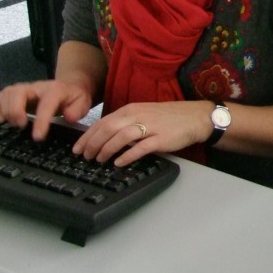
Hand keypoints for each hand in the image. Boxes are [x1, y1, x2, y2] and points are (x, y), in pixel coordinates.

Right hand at [0, 80, 93, 141]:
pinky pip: (2, 95)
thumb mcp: (82, 103)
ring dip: (6, 110)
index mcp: (55, 90)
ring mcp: (25, 89)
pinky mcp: (17, 93)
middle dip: (15, 111)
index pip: (46, 103)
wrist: (69, 86)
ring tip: (14, 125)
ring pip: (8, 93)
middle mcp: (37, 87)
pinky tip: (4, 119)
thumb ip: (77, 110)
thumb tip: (68, 117)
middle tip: (21, 126)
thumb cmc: (74, 97)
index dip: (40, 121)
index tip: (38, 137)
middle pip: (19, 92)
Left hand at [72, 100, 211, 166]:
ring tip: (98, 160)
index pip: (103, 122)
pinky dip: (127, 155)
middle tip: (85, 157)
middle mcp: (138, 115)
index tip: (78, 148)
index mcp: (131, 109)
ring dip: (106, 149)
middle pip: (108, 129)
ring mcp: (150, 126)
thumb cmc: (169, 118)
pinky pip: (140, 147)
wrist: (195, 117)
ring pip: (121, 136)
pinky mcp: (160, 138)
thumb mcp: (143, 115)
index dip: (87, 136)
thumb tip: (104, 137)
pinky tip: (118, 163)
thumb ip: (125, 123)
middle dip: (93, 144)